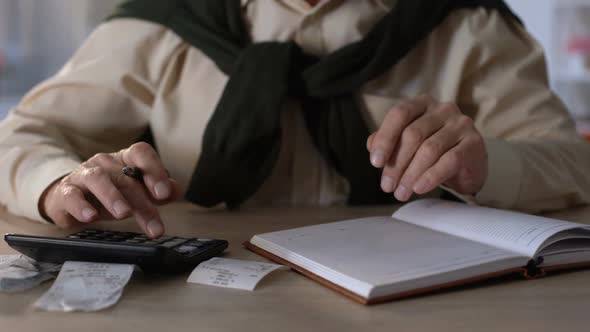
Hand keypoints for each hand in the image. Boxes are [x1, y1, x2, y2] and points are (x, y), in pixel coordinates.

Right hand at [40, 142, 180, 237]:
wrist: (70, 199)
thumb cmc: (110, 194)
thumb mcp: (137, 193)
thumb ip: (159, 191)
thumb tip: (175, 190)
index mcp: (125, 159)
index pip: (141, 153)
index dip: (154, 170)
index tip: (163, 193)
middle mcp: (104, 163)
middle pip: (125, 177)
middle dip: (143, 203)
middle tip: (155, 226)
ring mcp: (83, 175)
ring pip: (98, 180)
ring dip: (112, 197)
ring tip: (124, 214)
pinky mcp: (65, 192)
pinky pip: (71, 195)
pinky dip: (80, 206)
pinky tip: (90, 217)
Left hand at [367, 95, 487, 200]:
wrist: (468, 166)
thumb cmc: (434, 152)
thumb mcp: (408, 145)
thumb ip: (389, 141)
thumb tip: (372, 146)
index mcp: (422, 104)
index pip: (399, 114)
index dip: (385, 138)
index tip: (375, 163)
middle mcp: (443, 109)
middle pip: (413, 134)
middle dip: (396, 164)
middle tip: (387, 186)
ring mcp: (460, 124)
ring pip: (429, 149)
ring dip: (411, 174)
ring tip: (401, 193)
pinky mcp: (474, 142)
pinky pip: (449, 160)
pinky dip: (431, 177)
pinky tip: (419, 188)